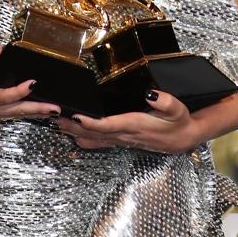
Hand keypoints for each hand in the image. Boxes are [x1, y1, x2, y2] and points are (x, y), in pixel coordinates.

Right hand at [0, 45, 60, 122]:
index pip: (3, 97)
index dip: (20, 91)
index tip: (33, 82)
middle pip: (13, 111)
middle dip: (35, 110)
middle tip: (55, 109)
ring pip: (11, 115)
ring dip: (31, 112)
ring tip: (50, 110)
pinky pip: (6, 115)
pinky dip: (21, 112)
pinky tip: (32, 109)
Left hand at [57, 91, 197, 153]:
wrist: (182, 139)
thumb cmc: (178, 122)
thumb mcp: (178, 110)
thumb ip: (166, 102)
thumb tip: (151, 94)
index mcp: (135, 126)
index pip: (108, 125)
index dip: (91, 122)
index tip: (75, 116)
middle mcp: (124, 135)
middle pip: (93, 133)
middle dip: (72, 126)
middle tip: (54, 117)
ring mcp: (121, 140)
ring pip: (92, 139)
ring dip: (73, 132)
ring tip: (56, 123)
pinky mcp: (120, 141)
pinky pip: (97, 142)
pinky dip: (82, 138)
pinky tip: (71, 135)